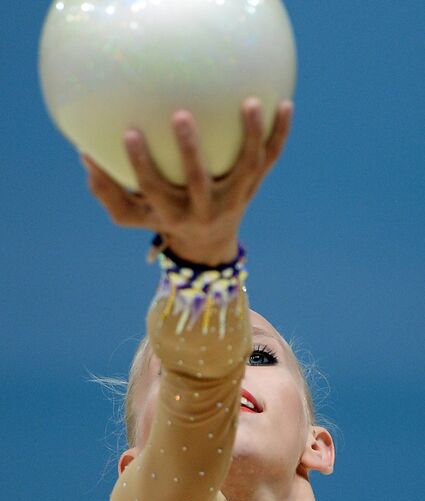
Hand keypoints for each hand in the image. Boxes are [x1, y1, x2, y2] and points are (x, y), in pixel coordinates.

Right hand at [82, 97, 293, 264]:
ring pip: (245, 169)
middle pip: (198, 183)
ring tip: (250, 102)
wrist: (209, 243)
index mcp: (173, 215)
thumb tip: (86, 156)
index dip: (140, 165)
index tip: (128, 133)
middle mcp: (205, 210)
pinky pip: (270, 161)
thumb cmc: (165, 221)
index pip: (153, 190)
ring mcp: (234, 198)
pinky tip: (286, 104)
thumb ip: (107, 191)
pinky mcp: (252, 188)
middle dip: (189, 153)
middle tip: (179, 116)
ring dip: (249, 137)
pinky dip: (279, 135)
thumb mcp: (133, 215)